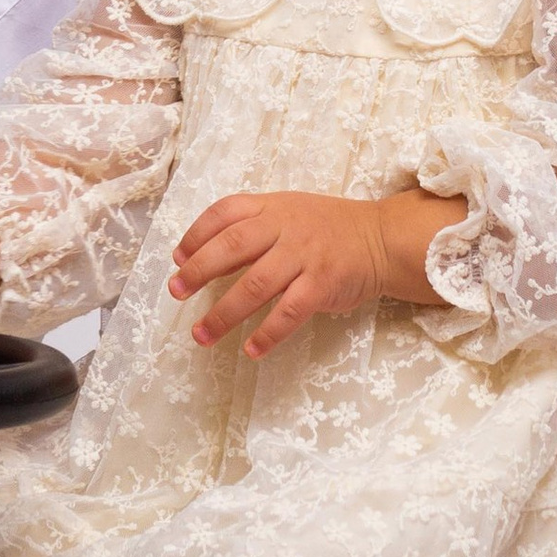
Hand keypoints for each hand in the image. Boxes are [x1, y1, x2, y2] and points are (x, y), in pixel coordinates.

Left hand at [167, 186, 450, 353]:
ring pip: (255, 285)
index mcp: (272, 207)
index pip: (224, 212)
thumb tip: (202, 257)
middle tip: (176, 292)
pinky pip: (288, 312)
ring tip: (201, 334)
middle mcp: (285, 227)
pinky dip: (267, 333)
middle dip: (198, 270)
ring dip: (223, 313)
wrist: (380, 239)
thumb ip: (250, 229)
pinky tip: (250, 349)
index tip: (177, 257)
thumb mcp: (287, 213)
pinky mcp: (322, 285)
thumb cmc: (326, 228)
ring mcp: (304, 256)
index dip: (196, 233)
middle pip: (232, 246)